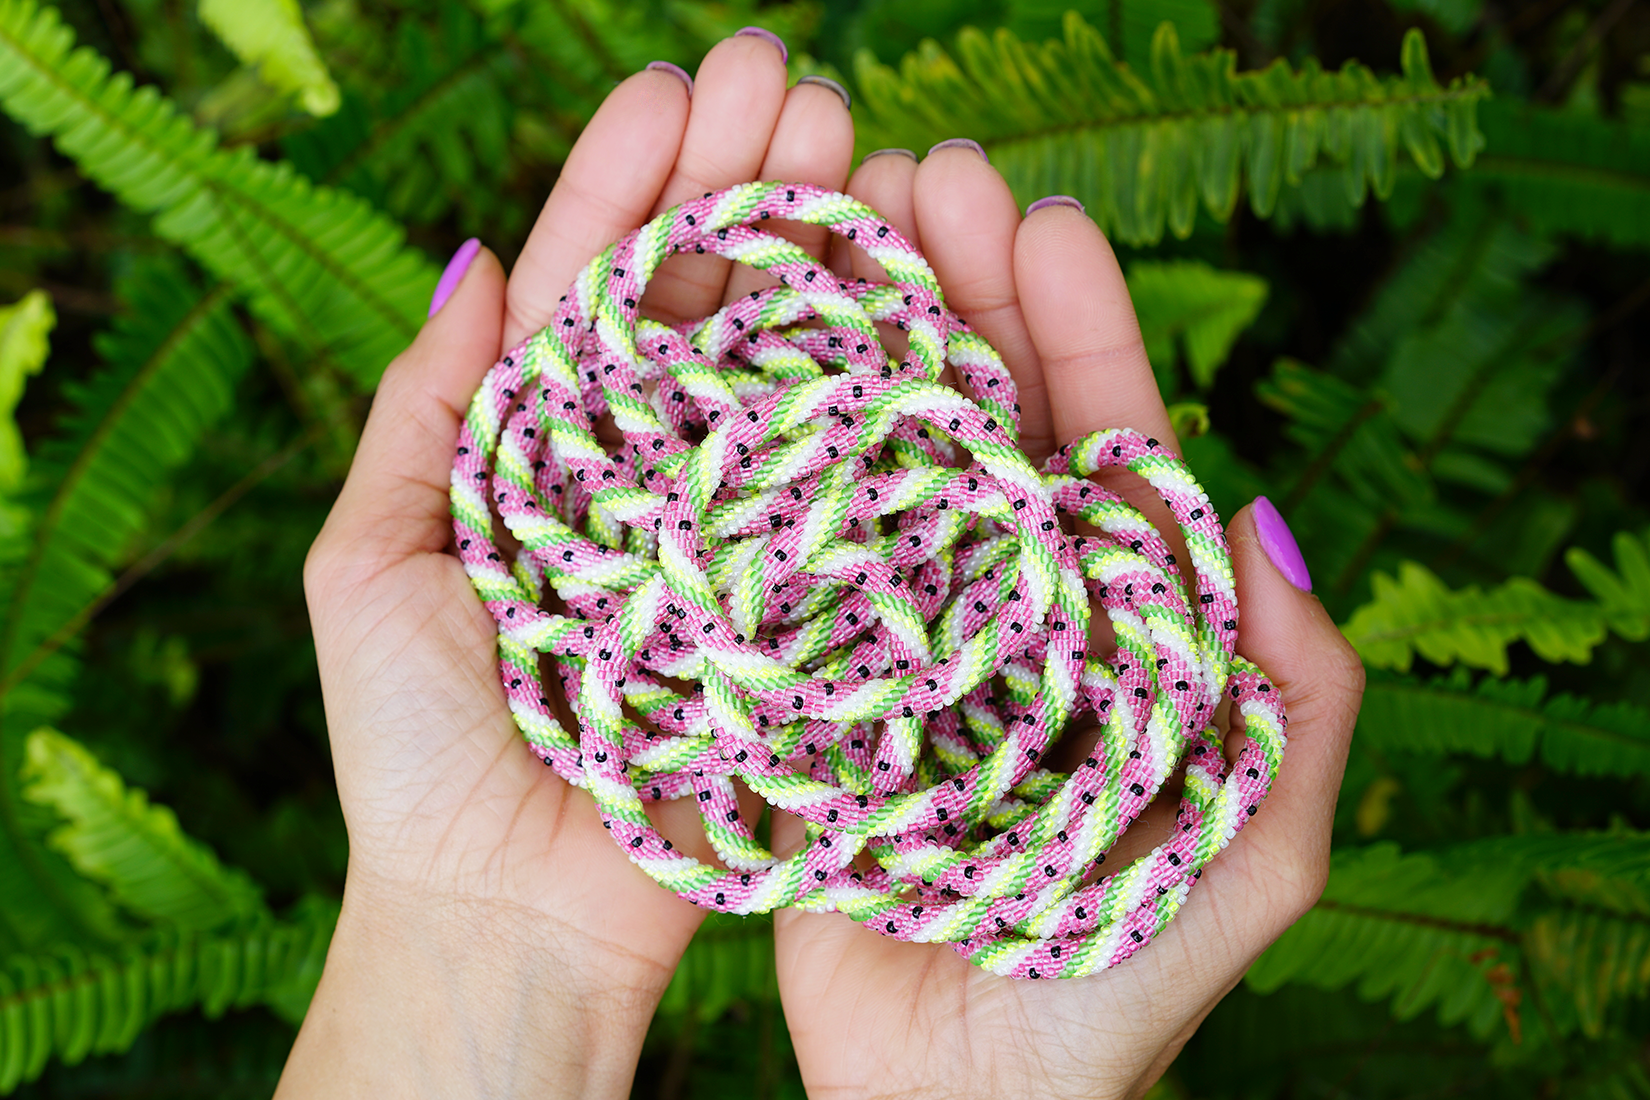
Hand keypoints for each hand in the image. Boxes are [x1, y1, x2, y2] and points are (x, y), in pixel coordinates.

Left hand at [279, 32, 855, 1098]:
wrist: (507, 916)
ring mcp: (743, 531)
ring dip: (821, 250)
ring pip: (787, 366)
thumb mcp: (373, 563)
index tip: (677, 82)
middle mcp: (659, 473)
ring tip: (858, 142)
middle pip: (708, 303)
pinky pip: (847, 479)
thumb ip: (421, 411)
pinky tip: (906, 287)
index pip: (596, 286)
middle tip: (797, 76)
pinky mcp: (810, 600)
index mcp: (551, 447)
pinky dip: (877, 383)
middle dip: (747, 181)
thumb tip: (472, 260)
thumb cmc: (416, 751)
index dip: (633, 180)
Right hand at [770, 147, 1366, 1098]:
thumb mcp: (1258, 850)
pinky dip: (760, 471)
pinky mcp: (798, 691)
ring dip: (857, 350)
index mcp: (1103, 627)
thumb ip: (1294, 695)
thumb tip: (1252, 510)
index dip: (1077, 334)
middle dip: (957, 298)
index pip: (1098, 452)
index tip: (1038, 222)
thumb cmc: (1117, 996)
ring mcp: (887, 640)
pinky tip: (730, 375)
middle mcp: (991, 612)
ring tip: (827, 227)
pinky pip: (782, 566)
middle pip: (979, 431)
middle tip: (915, 173)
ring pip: (874, 471)